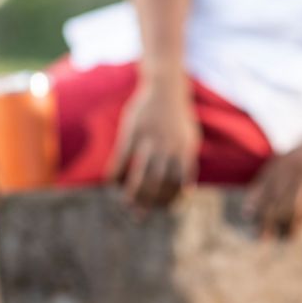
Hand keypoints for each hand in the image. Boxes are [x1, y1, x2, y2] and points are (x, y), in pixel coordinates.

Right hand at [109, 74, 200, 211]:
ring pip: (141, 174)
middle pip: (159, 183)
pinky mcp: (132, 132)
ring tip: (126, 204)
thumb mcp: (189, 139)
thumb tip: (186, 193)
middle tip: (139, 216)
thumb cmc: (177, 118)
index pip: (179, 184)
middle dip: (149, 202)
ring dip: (133, 193)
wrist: (165, 87)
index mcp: (185, 150)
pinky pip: (122, 159)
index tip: (162, 210)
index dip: (171, 200)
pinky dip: (116, 174)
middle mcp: (169, 147)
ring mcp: (149, 139)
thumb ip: (186, 164)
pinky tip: (112, 183)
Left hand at [243, 128, 301, 238]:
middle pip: (277, 202)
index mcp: (280, 164)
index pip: (263, 191)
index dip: (256, 212)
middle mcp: (293, 167)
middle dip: (269, 222)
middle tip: (264, 239)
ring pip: (297, 207)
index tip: (252, 229)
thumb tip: (247, 212)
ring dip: (292, 226)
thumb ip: (269, 184)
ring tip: (290, 238)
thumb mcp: (288, 165)